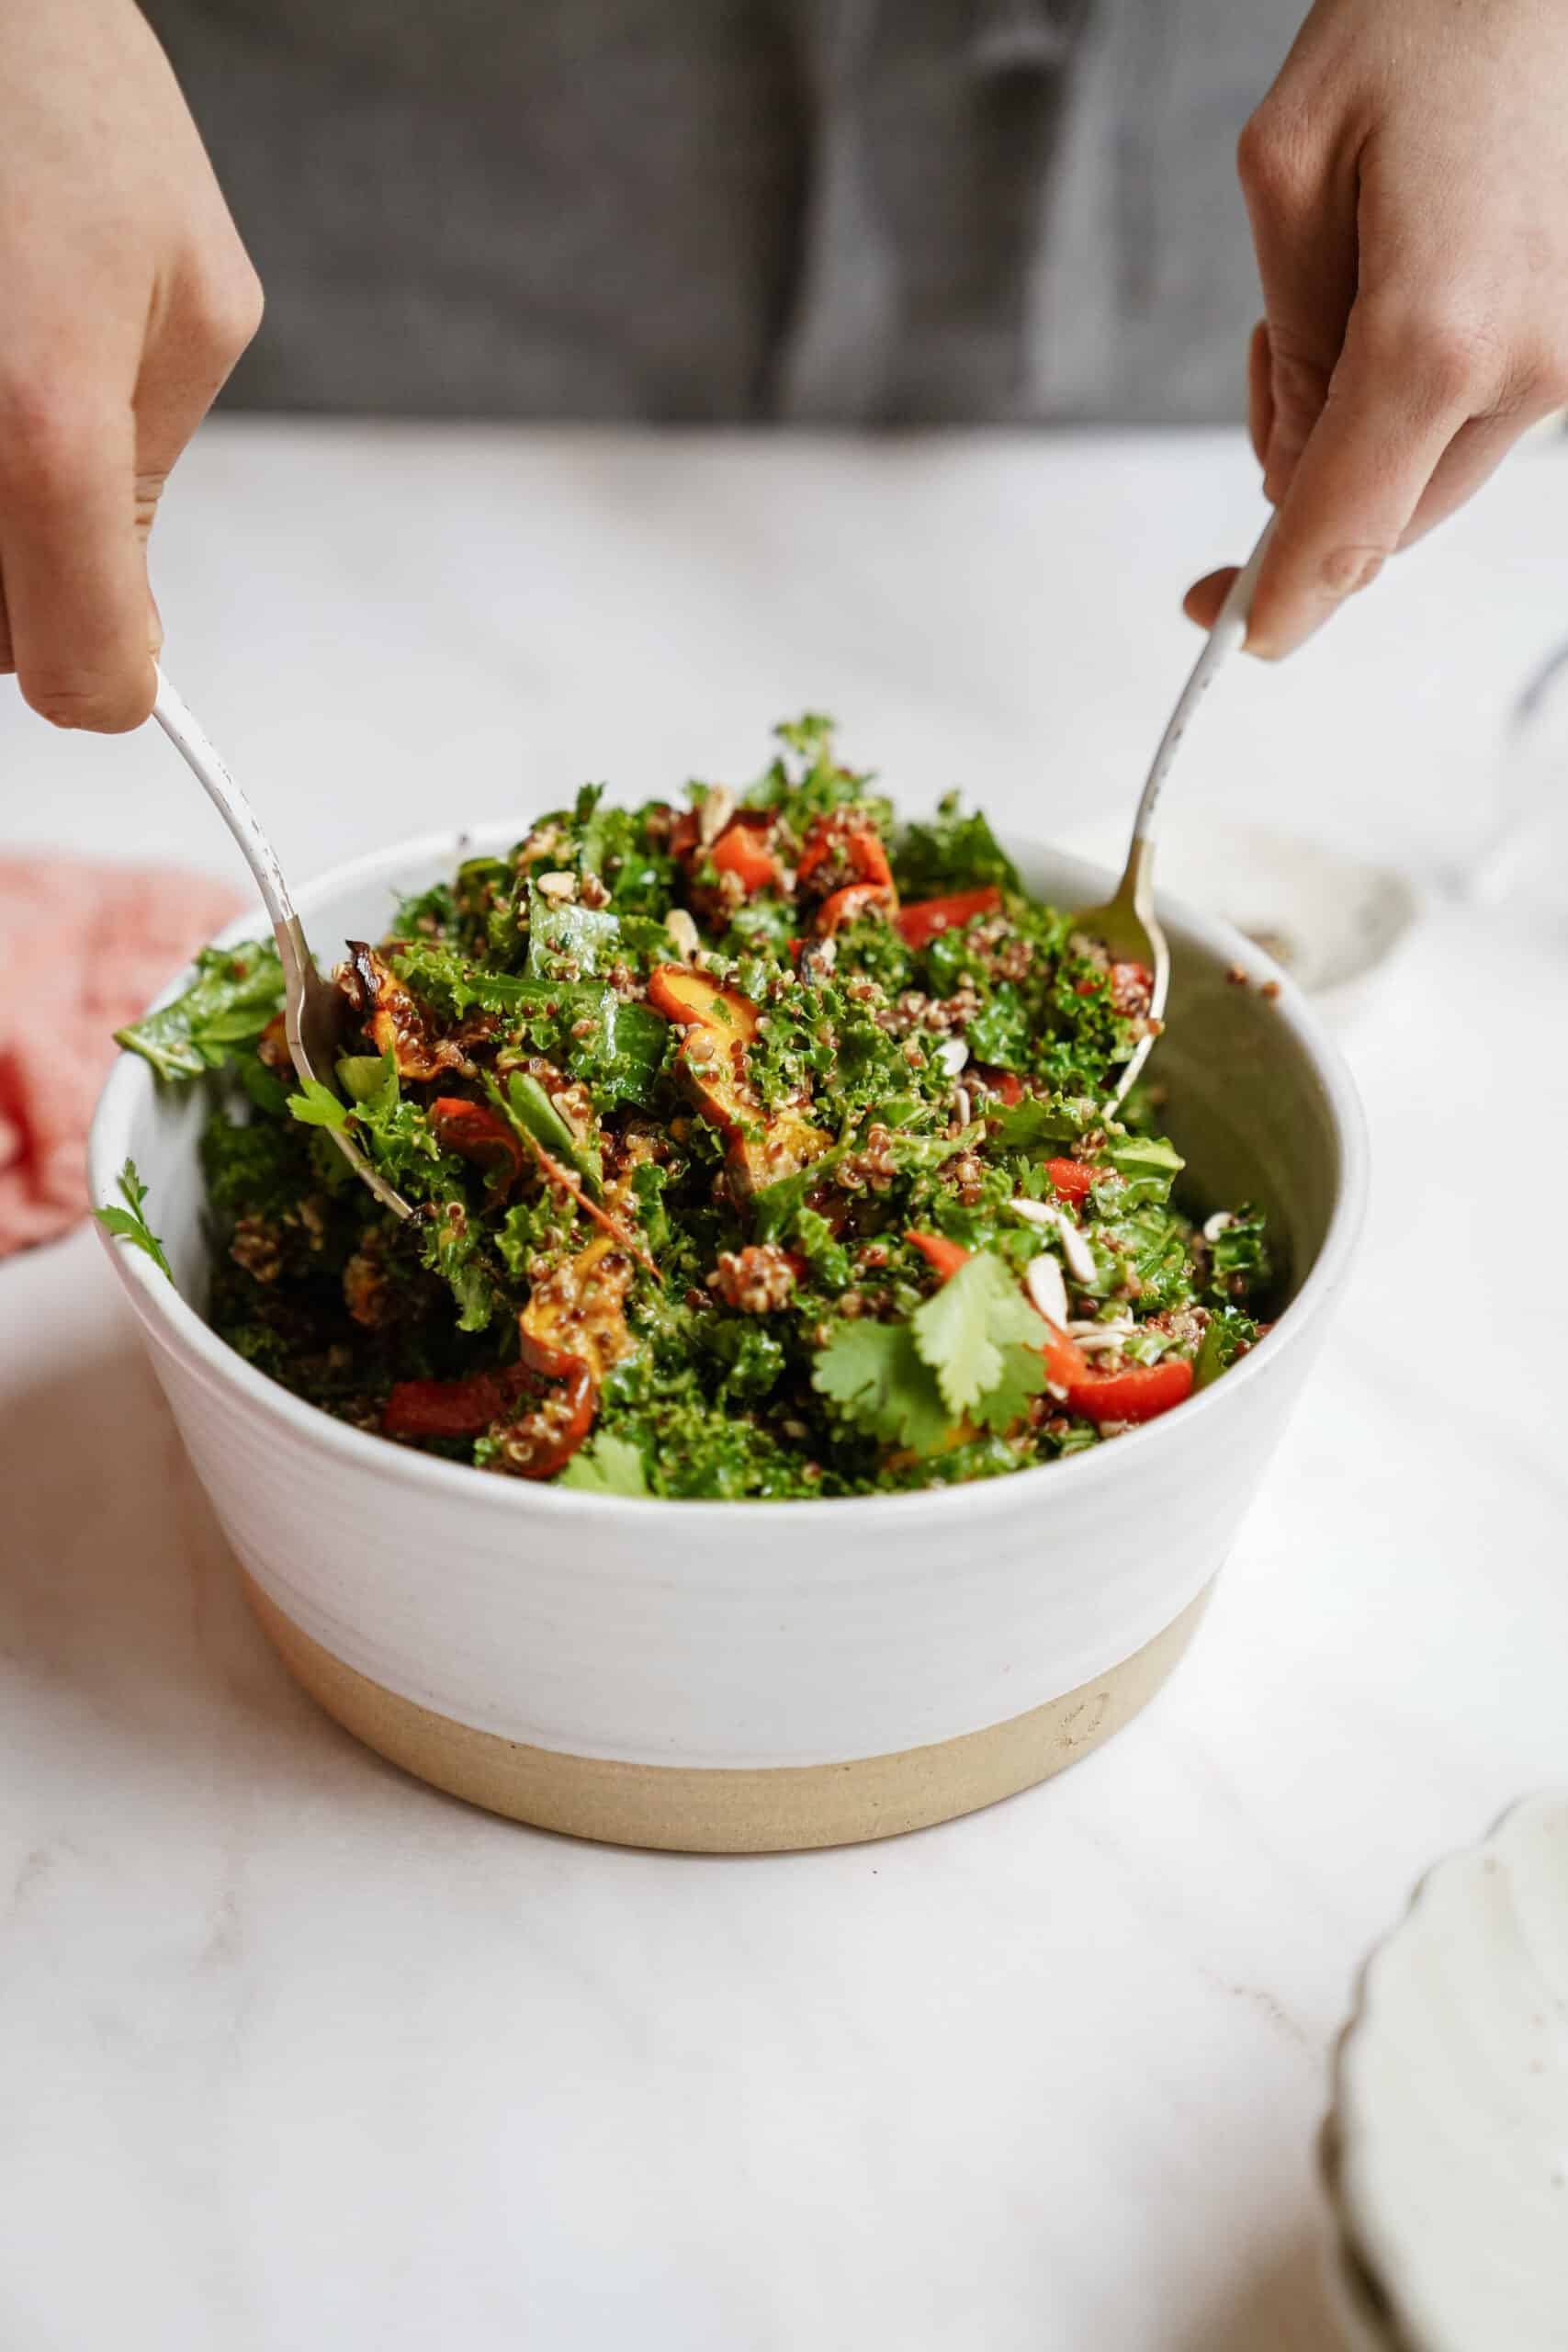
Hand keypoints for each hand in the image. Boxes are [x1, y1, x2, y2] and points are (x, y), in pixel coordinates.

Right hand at [0, 0, 260, 730]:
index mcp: (44, 432)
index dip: (111, 671)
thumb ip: (153, 476)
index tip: (122, 639)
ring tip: (10, 371)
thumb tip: (127, 617)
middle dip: (32, 581)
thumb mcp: (192, 294)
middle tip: (46, 447)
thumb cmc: (57, 93)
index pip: (74, 679)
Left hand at [1187, 0, 1567, 658]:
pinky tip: (1419, 279)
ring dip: (1373, 425)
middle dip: (1310, 476)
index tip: (1237, 635)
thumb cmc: (1435, 19)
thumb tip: (1293, 467)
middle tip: (1276, 353)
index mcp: (1441, 334)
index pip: (1343, 529)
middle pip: (1387, 517)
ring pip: (1435, 471)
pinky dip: (1430, 388)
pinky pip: (1486, 417)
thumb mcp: (1293, 172)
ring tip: (1363, 276)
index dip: (1279, 598)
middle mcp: (1533, 368)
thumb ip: (1291, 346)